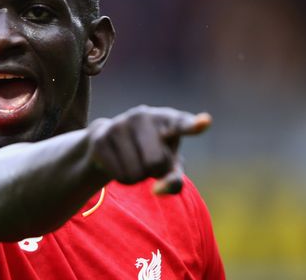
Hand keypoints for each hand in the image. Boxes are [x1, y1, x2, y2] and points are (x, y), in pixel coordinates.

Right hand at [88, 105, 211, 194]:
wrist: (109, 141)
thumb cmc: (149, 152)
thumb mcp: (168, 167)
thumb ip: (174, 181)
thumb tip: (157, 190)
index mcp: (167, 118)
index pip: (182, 123)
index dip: (192, 125)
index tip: (205, 122)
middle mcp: (143, 115)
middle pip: (155, 163)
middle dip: (152, 170)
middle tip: (146, 158)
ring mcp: (120, 124)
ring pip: (136, 173)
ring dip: (136, 176)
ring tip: (132, 158)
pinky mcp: (101, 138)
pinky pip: (119, 176)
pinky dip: (122, 178)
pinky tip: (118, 162)